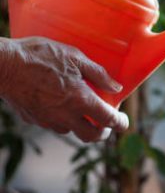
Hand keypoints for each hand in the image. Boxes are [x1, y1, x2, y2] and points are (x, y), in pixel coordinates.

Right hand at [0, 37, 128, 141]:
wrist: (5, 65)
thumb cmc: (41, 56)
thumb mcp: (75, 57)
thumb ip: (98, 74)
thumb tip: (116, 87)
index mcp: (79, 99)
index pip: (107, 119)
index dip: (120, 123)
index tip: (124, 121)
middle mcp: (65, 115)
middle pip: (91, 136)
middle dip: (103, 132)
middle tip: (106, 122)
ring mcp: (48, 120)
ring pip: (72, 132)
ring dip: (82, 126)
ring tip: (84, 110)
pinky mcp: (34, 120)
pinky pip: (55, 125)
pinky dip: (65, 120)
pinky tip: (62, 105)